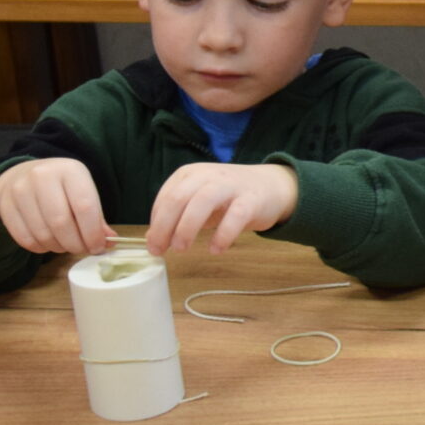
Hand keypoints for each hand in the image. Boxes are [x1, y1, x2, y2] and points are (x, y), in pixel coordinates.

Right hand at [0, 158, 114, 255]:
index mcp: (70, 170)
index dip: (93, 233)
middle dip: (75, 244)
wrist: (22, 175)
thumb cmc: (61, 187)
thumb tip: (109, 241)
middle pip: (61, 223)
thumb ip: (96, 217)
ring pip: (43, 234)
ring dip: (58, 248)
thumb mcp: (83, 191)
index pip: (85, 206)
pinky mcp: (6, 206)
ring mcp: (20, 190)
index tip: (98, 247)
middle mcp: (43, 176)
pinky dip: (40, 248)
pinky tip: (48, 242)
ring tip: (65, 244)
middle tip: (81, 249)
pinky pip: (25, 239)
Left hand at [148, 163, 299, 254]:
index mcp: (190, 174)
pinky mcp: (251, 200)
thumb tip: (152, 238)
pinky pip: (235, 216)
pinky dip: (223, 234)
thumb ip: (177, 216)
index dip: (155, 222)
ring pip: (202, 202)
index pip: (166, 197)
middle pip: (178, 198)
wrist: (271, 186)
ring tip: (181, 249)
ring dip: (187, 228)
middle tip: (160, 250)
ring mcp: (230, 186)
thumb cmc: (228, 197)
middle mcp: (208, 176)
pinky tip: (216, 249)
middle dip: (165, 226)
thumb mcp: (199, 202)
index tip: (154, 245)